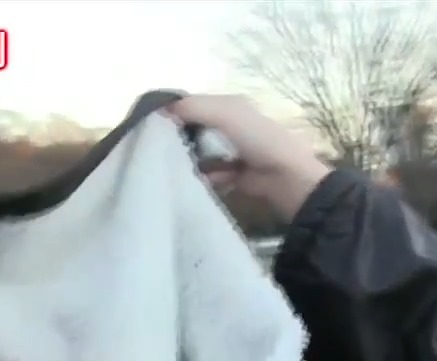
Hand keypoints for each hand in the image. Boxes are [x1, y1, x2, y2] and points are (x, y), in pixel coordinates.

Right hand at [167, 94, 331, 219]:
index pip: (192, 104)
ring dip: (188, 160)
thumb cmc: (257, 139)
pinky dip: (203, 177)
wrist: (286, 177)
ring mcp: (230, 151)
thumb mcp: (226, 114)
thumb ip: (194, 108)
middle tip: (158, 149)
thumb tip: (161, 112)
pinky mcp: (231, 175)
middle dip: (177, 137)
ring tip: (173, 166)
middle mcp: (229, 126)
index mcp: (229, 106)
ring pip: (198, 153)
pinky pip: (208, 174)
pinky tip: (198, 180)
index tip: (151, 125)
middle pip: (192, 129)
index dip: (172, 112)